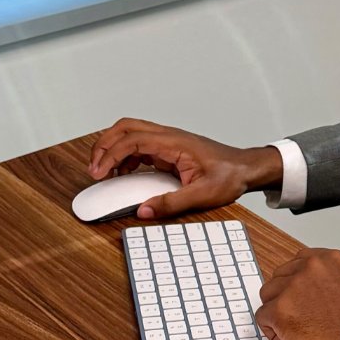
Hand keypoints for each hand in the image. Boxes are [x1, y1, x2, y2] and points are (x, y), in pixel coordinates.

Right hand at [88, 119, 281, 220]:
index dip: (110, 155)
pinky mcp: (168, 148)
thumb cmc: (229, 176)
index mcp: (173, 143)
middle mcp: (168, 136)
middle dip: (104, 145)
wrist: (245, 168)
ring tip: (103, 172)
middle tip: (94, 168)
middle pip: (125, 127)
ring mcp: (167, 140)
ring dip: (112, 148)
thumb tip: (143, 211)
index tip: (99, 173)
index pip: (132, 141)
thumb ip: (171, 204)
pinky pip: (139, 145)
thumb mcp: (202, 195)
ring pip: (130, 132)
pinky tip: (122, 173)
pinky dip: (124, 156)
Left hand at [256, 246, 339, 339]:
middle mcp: (311, 267)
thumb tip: (309, 288)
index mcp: (331, 259)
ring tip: (295, 327)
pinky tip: (288, 338)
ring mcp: (294, 287)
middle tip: (300, 316)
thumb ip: (328, 281)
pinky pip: (262, 317)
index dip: (298, 283)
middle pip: (280, 276)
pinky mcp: (280, 310)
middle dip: (286, 296)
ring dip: (277, 311)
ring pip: (268, 295)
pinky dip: (272, 330)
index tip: (302, 296)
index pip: (298, 262)